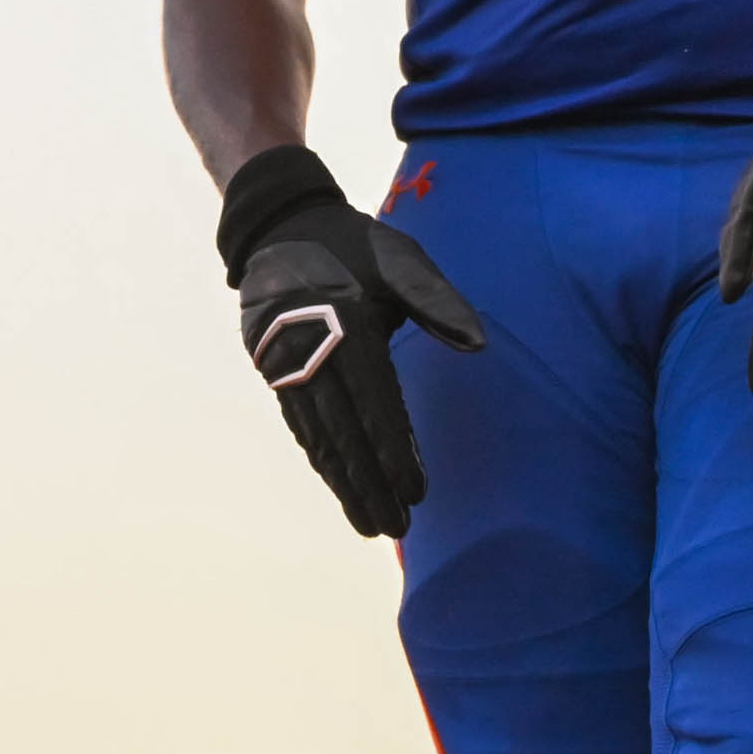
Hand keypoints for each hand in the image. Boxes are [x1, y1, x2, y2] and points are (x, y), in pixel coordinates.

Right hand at [220, 147, 485, 535]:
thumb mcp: (400, 258)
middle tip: (396, 529)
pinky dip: (322, 459)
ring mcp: (285, 365)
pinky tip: (340, 486)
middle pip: (345, 434)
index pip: (376, 404)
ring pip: (319, 437)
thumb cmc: (353, 243)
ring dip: (344, 485)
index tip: (417, 491)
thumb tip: (479, 346)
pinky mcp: (273, 371)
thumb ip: (437, 301)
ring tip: (370, 525)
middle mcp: (310, 352)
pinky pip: (301, 425)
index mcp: (346, 326)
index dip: (397, 451)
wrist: (280, 224)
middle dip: (371, 485)